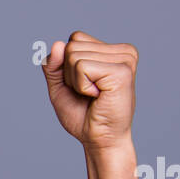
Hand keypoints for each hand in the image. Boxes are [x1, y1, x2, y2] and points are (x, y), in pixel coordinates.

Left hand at [42, 30, 136, 150]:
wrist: (98, 140)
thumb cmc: (83, 116)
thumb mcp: (60, 86)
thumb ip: (54, 65)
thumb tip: (57, 44)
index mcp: (113, 51)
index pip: (75, 38)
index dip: (67, 65)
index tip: (84, 85)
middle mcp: (123, 51)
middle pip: (72, 45)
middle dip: (70, 74)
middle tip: (88, 93)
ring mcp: (125, 59)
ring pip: (74, 55)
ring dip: (76, 82)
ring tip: (94, 95)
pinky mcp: (122, 71)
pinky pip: (82, 66)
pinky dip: (81, 86)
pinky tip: (98, 96)